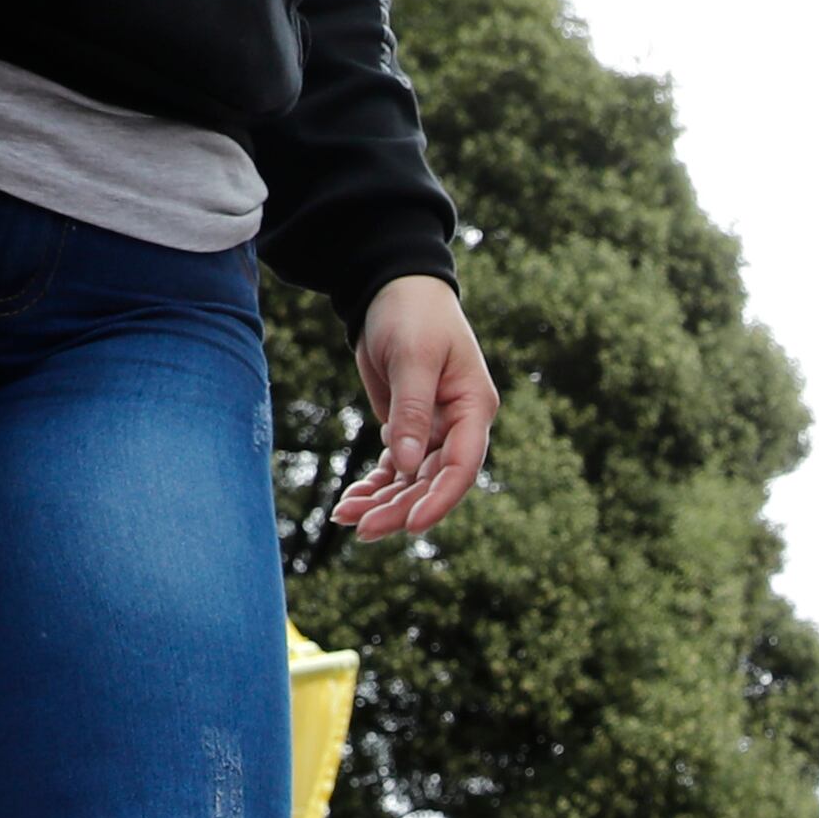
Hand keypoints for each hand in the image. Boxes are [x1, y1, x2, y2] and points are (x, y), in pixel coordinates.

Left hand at [333, 274, 497, 534]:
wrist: (392, 288)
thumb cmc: (413, 314)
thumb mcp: (413, 358)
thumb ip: (412, 412)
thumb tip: (404, 465)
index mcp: (473, 409)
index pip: (462, 467)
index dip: (439, 500)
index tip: (411, 525)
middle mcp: (458, 426)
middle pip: (433, 483)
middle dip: (399, 508)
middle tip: (362, 529)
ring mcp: (434, 431)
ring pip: (411, 482)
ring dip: (381, 503)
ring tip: (345, 517)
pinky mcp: (408, 430)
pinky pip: (394, 470)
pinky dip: (373, 487)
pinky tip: (349, 502)